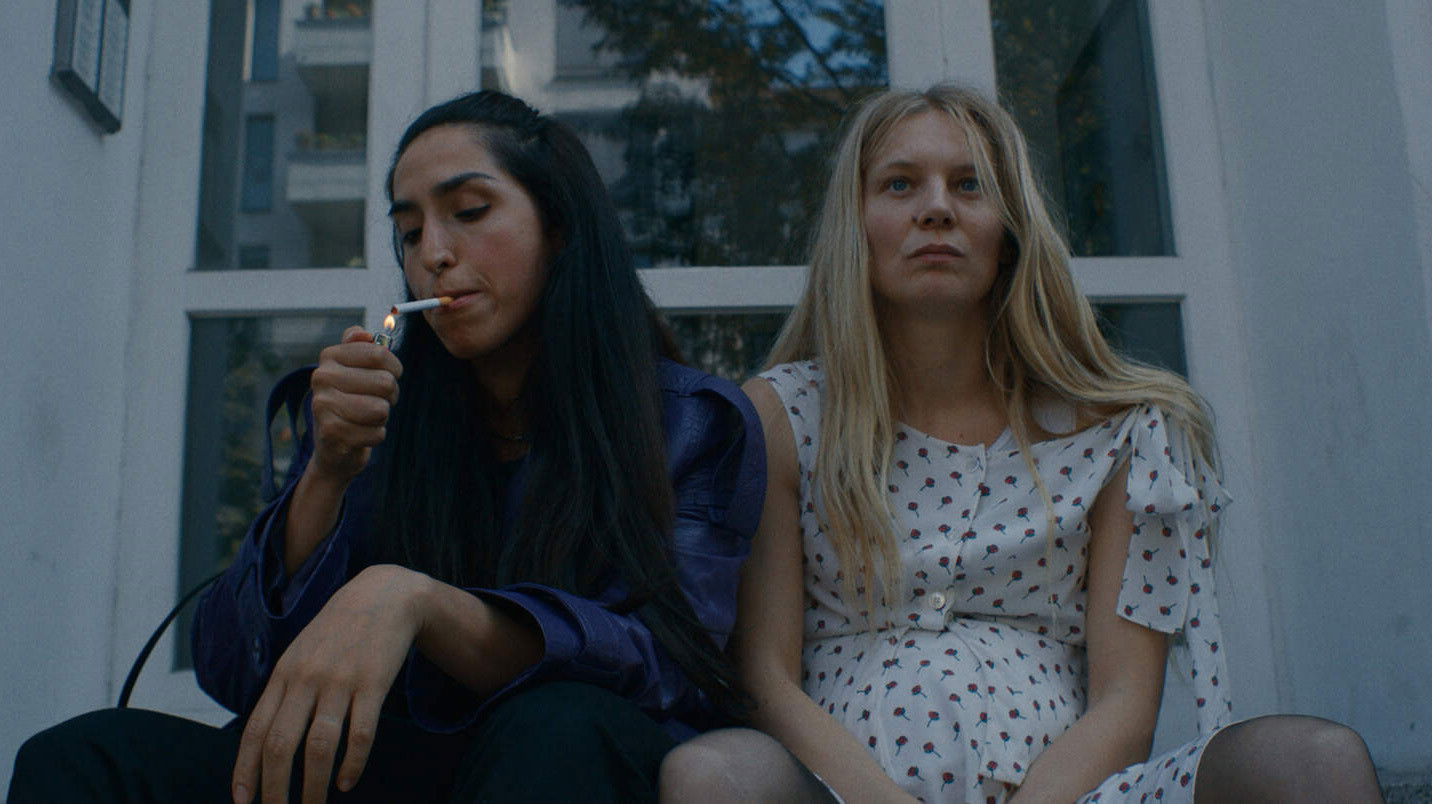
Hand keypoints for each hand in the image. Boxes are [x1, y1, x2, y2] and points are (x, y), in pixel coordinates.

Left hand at [231, 565, 431, 803]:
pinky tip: (348, 782)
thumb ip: (283, 694)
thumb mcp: (300, 655)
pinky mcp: (373, 683)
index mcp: (283, 675)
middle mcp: (306, 679)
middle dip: (276, 789)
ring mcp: (340, 681)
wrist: (383, 597)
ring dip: (314, 786)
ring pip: (320, 746)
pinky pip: (360, 733)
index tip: (243, 803)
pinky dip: (352, 763)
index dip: (246, 771)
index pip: (255, 731)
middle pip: (282, 745)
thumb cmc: (337, 633)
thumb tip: (264, 743)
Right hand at [307, 327, 402, 484]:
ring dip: (382, 417)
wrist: (334, 446)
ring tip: (367, 417)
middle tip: (377, 401)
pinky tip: (360, 434)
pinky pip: (377, 433)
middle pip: (385, 382)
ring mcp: (323, 405)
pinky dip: (375, 436)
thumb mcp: (355, 369)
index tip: (389, 375)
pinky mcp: (331, 433)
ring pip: (381, 409)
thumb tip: (362, 333)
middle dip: (390, 395)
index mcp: (330, 356)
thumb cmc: (353, 400)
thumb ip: (360, 346)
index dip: (394, 369)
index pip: (380, 354)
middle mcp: (321, 377)